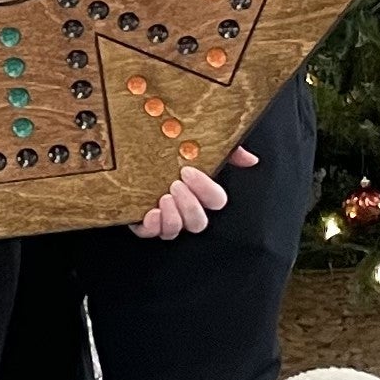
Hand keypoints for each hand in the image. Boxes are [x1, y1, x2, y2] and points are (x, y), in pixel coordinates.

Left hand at [130, 144, 259, 240]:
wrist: (129, 152)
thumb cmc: (167, 151)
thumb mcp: (195, 146)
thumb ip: (227, 151)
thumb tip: (250, 159)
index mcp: (200, 192)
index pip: (216, 200)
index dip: (206, 189)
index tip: (188, 171)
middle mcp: (185, 208)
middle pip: (198, 222)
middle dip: (189, 205)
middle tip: (175, 186)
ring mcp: (165, 217)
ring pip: (176, 231)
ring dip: (173, 217)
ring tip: (163, 197)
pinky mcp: (143, 221)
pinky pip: (151, 233)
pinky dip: (152, 226)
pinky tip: (150, 212)